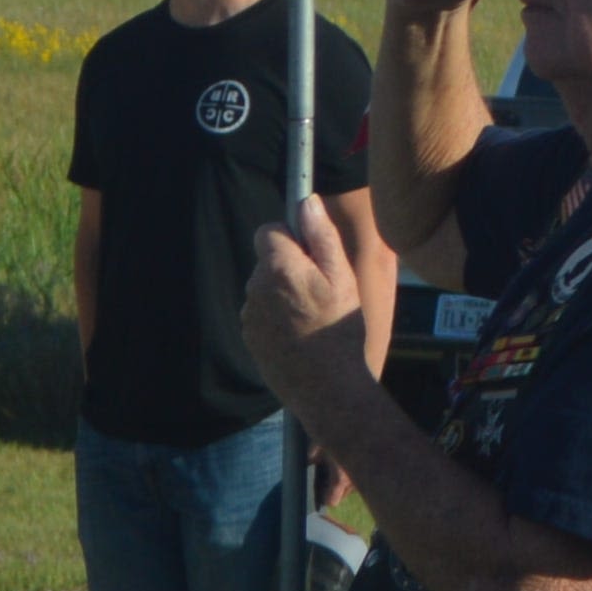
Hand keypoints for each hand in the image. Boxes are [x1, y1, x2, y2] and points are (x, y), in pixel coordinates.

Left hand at [239, 197, 368, 413]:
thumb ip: (321, 237)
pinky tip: (301, 332)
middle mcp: (256, 289)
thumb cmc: (340, 328)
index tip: (311, 252)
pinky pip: (263, 312)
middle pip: (268, 260)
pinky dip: (278, 316)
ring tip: (313, 315)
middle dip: (289, 265)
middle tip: (321, 288)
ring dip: (284, 292)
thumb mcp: (342, 277)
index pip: (267, 230)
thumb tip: (307, 203)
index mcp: (279, 268)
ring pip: (266, 288)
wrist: (326, 386)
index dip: (290, 235)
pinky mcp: (249, 337)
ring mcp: (249, 315)